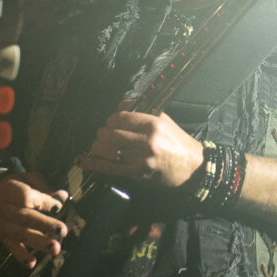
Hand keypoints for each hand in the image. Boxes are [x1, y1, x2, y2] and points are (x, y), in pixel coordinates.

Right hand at [0, 172, 68, 268]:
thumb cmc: (18, 184)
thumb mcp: (30, 178)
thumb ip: (45, 187)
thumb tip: (62, 197)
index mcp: (9, 189)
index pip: (26, 198)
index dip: (44, 202)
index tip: (59, 206)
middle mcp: (2, 207)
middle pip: (24, 217)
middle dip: (45, 225)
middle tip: (62, 230)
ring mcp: (1, 223)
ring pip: (20, 234)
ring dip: (38, 242)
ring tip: (55, 248)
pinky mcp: (2, 236)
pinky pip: (11, 246)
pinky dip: (21, 256)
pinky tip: (32, 262)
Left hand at [79, 109, 203, 188]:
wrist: (194, 168)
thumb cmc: (179, 143)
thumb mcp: (164, 120)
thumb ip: (142, 111)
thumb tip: (120, 102)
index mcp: (154, 124)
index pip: (121, 117)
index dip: (111, 120)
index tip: (110, 123)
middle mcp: (147, 140)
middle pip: (111, 133)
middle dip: (102, 133)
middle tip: (103, 135)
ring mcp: (141, 158)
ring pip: (108, 149)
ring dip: (98, 147)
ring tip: (97, 146)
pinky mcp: (138, 174)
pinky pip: (109, 167)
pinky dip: (93, 163)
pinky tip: (82, 161)